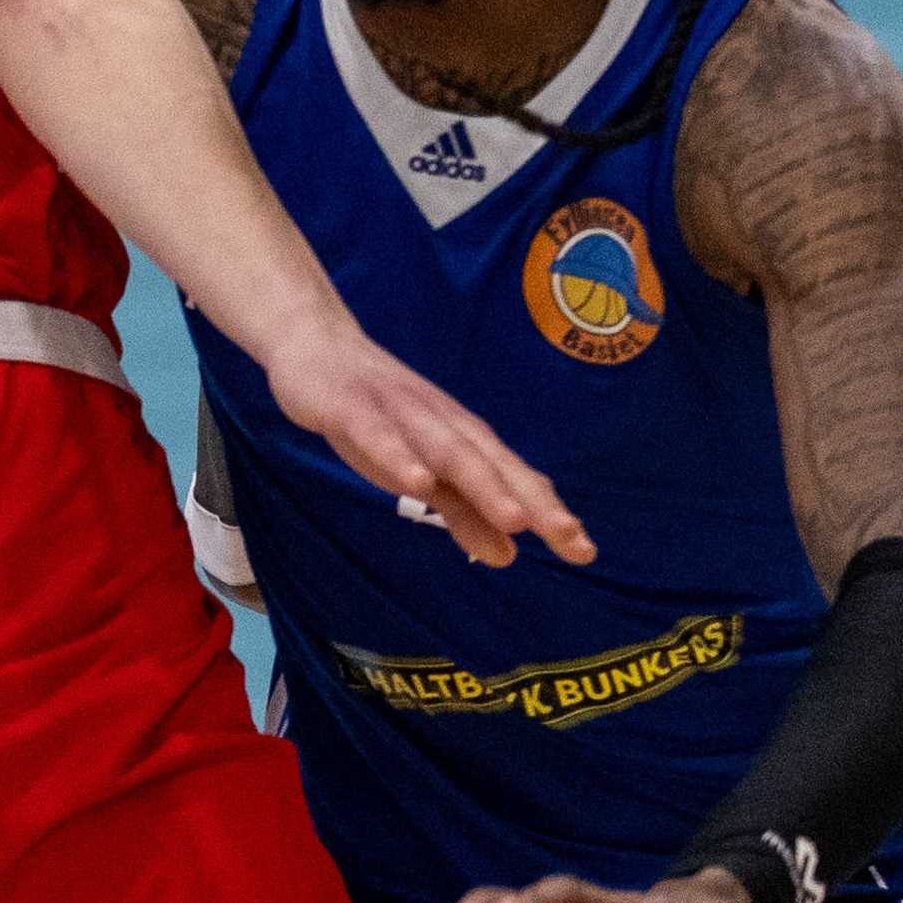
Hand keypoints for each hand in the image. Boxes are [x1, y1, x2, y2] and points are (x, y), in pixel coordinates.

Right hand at [261, 319, 593, 571]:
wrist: (317, 347)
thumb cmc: (378, 416)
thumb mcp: (423, 471)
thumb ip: (463, 512)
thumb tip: (507, 556)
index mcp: (461, 438)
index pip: (513, 478)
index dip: (549, 512)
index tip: (584, 550)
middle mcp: (441, 423)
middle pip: (492, 465)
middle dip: (532, 502)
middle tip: (569, 539)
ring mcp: (399, 413)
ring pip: (446, 451)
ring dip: (482, 483)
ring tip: (515, 520)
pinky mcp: (353, 408)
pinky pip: (378, 436)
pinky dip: (399, 458)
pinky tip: (416, 484)